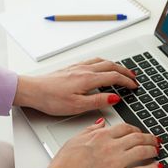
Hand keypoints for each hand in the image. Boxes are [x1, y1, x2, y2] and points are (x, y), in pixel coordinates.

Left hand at [13, 58, 137, 115]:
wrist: (32, 90)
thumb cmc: (51, 99)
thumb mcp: (77, 106)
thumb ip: (98, 101)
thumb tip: (115, 98)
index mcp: (88, 79)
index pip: (114, 77)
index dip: (127, 81)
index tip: (134, 86)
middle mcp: (84, 70)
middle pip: (111, 66)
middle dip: (125, 71)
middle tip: (134, 77)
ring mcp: (78, 67)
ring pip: (102, 61)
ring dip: (115, 65)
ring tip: (122, 70)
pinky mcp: (71, 68)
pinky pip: (93, 61)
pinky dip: (103, 63)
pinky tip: (101, 66)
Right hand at [48, 120, 161, 167]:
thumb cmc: (64, 166)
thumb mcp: (75, 140)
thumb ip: (90, 130)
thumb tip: (100, 123)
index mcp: (100, 136)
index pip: (125, 128)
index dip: (135, 129)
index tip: (139, 132)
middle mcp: (111, 147)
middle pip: (137, 137)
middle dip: (149, 138)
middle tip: (154, 140)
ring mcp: (116, 162)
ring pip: (142, 151)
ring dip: (153, 150)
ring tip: (157, 150)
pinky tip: (157, 167)